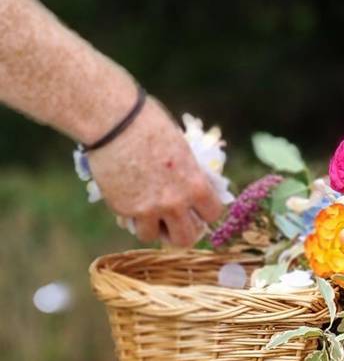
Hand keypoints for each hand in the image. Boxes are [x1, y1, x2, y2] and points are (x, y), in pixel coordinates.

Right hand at [86, 97, 224, 246]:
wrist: (113, 121)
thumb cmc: (150, 125)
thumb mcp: (183, 149)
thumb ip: (190, 174)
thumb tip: (198, 188)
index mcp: (195, 185)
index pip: (212, 215)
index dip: (205, 213)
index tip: (197, 210)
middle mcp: (175, 202)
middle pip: (187, 238)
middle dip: (182, 232)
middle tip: (174, 222)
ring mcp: (148, 209)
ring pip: (154, 238)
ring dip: (152, 228)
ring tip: (148, 214)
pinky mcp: (123, 209)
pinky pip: (131, 225)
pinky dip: (131, 218)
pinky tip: (128, 201)